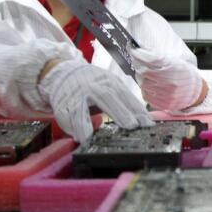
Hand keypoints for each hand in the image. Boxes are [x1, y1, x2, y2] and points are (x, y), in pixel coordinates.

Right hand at [37, 60, 152, 141]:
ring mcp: (76, 96)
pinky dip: (76, 129)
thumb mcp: (110, 86)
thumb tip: (145, 120)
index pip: (125, 95)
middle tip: (132, 126)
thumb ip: (125, 102)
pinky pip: (69, 118)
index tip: (147, 123)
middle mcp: (93, 87)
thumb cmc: (92, 84)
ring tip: (102, 137)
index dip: (137, 109)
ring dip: (90, 125)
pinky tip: (83, 137)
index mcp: (109, 82)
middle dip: (120, 112)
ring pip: (85, 108)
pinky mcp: (63, 107)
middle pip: (107, 97)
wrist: (64, 74)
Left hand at [130, 46, 206, 111]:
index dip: (138, 53)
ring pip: (143, 84)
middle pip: (143, 71)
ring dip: (141, 78)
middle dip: (138, 65)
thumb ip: (160, 57)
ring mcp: (166, 94)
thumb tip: (142, 51)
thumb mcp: (176, 61)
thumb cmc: (186, 75)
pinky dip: (145, 89)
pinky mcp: (162, 103)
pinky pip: (146, 95)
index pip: (150, 59)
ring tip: (147, 75)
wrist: (196, 91)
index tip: (133, 50)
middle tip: (138, 62)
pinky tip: (150, 85)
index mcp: (173, 68)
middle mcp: (169, 81)